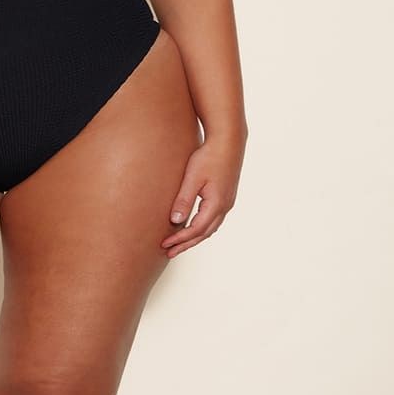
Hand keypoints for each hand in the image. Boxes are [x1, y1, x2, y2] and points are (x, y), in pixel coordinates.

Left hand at [161, 132, 245, 258]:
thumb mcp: (193, 178)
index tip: (164, 245)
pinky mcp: (226, 196)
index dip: (180, 240)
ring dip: (195, 237)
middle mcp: (225, 206)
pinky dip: (202, 228)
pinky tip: (192, 227)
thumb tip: (175, 221)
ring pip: (210, 228)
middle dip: (186, 244)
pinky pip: (213, 219)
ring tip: (179, 244)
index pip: (196, 230)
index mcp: (216, 204)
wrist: (229, 142)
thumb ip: (184, 200)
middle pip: (204, 233)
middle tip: (170, 252)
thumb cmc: (209, 157)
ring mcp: (227, 202)